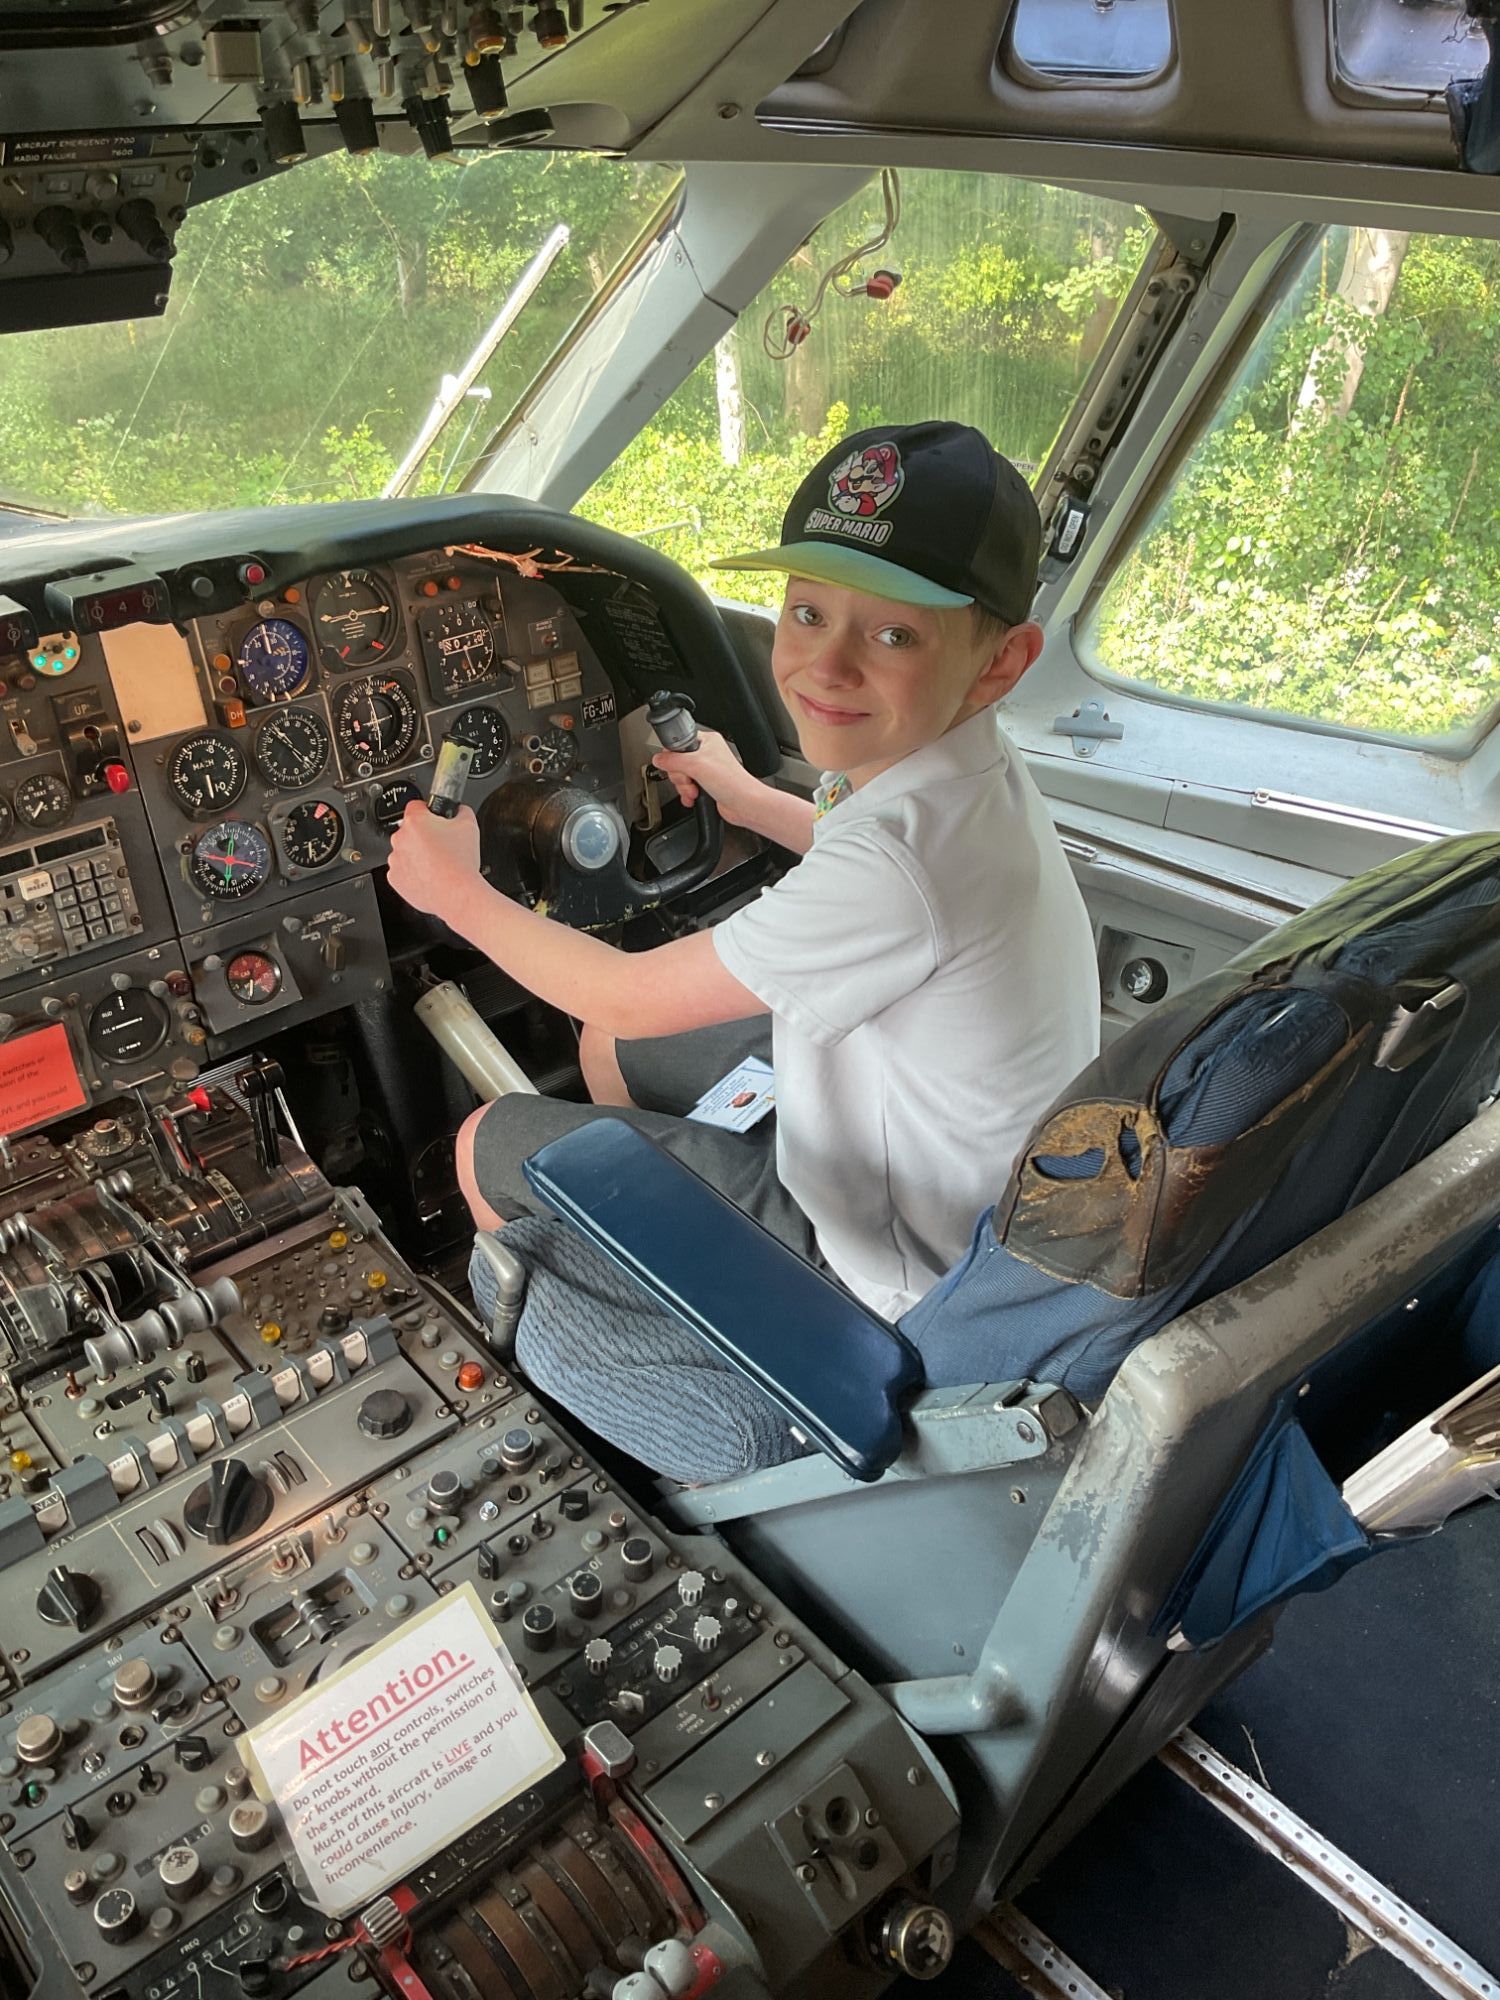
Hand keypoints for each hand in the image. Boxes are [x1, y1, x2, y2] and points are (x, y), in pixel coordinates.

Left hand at [387, 799, 481, 921]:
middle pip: (410, 830)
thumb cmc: (460, 863)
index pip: (416, 806)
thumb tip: (457, 810)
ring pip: (405, 851)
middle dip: (423, 835)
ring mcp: (395, 859)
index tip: (435, 819)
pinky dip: (413, 872)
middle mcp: (400, 839)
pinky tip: (430, 875)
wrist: (457, 894)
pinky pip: (402, 870)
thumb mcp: (469, 825)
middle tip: (442, 845)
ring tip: (437, 863)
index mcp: (415, 821)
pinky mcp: (395, 878)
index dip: (428, 811)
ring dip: (417, 854)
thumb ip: (460, 810)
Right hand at [653, 727, 756, 824]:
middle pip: (676, 762)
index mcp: (706, 741)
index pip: (678, 743)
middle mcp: (706, 754)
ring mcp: (706, 770)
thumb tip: (658, 759)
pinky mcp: (706, 785)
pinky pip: (687, 788)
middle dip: (680, 776)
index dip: (673, 756)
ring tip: (694, 791)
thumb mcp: (695, 765)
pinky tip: (693, 798)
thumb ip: (673, 760)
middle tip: (689, 780)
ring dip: (684, 787)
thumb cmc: (731, 781)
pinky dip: (687, 795)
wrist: (743, 804)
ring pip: (680, 777)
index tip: (675, 765)